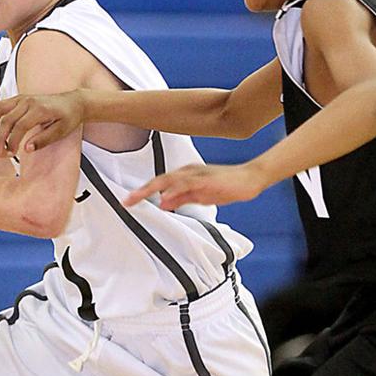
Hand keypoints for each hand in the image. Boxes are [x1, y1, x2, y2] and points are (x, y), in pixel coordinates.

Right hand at [0, 90, 84, 155]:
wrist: (74, 102)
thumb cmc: (69, 118)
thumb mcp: (61, 131)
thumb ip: (44, 140)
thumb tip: (26, 149)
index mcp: (40, 109)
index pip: (20, 126)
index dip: (12, 141)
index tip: (10, 154)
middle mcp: (28, 101)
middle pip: (7, 120)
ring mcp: (22, 98)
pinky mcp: (19, 99)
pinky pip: (0, 106)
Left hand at [124, 161, 265, 210]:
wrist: (250, 179)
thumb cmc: (226, 186)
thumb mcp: (199, 196)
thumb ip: (181, 199)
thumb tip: (162, 203)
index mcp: (184, 176)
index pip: (159, 184)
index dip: (143, 192)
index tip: (128, 202)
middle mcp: (187, 172)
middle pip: (159, 181)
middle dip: (141, 191)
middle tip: (126, 202)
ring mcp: (197, 174)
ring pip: (169, 180)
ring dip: (151, 189)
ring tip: (136, 198)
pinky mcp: (207, 178)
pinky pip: (187, 184)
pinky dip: (174, 190)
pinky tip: (165, 198)